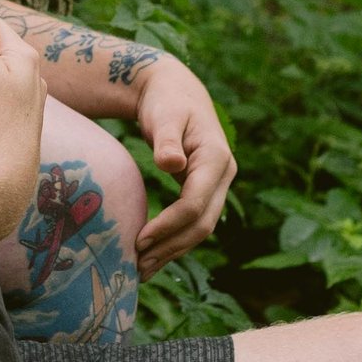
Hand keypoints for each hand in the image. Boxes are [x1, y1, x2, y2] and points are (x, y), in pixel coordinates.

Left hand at [130, 55, 235, 275]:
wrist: (175, 91)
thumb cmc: (166, 101)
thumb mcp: (165, 115)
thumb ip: (167, 140)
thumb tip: (171, 164)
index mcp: (216, 158)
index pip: (195, 203)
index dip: (169, 225)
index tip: (140, 240)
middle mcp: (223, 175)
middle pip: (202, 223)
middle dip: (171, 246)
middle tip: (138, 265)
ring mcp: (216, 185)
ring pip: (200, 228)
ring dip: (173, 250)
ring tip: (141, 270)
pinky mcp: (205, 190)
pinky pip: (193, 222)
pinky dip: (174, 241)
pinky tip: (153, 256)